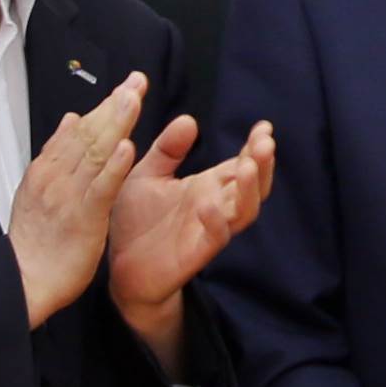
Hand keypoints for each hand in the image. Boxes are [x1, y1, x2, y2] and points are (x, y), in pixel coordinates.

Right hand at [8, 70, 142, 330]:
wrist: (24, 279)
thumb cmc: (36, 240)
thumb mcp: (39, 189)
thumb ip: (57, 156)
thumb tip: (71, 120)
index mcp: (47, 169)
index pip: (78, 129)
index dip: (104, 105)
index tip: (127, 86)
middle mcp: (56, 176)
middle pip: (88, 133)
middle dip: (114, 104)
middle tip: (137, 81)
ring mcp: (69, 195)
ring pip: (94, 152)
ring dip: (116, 123)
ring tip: (134, 98)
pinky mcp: (83, 217)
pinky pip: (100, 188)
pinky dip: (113, 166)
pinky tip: (128, 147)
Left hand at [105, 110, 277, 326]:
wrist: (120, 267)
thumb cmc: (136, 220)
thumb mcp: (147, 174)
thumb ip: (168, 149)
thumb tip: (189, 119)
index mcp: (208, 186)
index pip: (242, 163)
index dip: (255, 146)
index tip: (264, 126)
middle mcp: (216, 206)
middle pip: (253, 184)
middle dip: (262, 163)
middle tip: (265, 142)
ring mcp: (209, 230)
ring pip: (245, 210)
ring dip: (250, 188)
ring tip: (248, 165)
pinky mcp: (196, 253)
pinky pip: (216, 238)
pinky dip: (217, 222)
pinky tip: (209, 205)